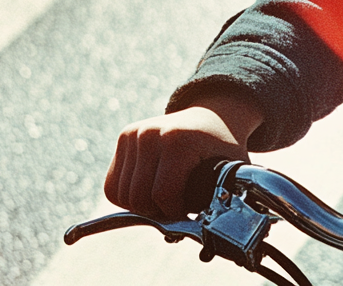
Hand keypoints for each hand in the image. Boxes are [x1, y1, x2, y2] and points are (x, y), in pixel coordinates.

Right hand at [104, 93, 262, 218]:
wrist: (214, 115)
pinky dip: (126, 198)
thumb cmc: (223, 146)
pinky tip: (147, 194)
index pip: (163, 194)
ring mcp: (135, 133)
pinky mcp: (125, 136)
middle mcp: (151, 133)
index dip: (174, 213)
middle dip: (156, 212)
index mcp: (179, 140)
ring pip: (120, 194)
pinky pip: (112, 185)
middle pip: (138, 197)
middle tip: (174, 210)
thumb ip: (221, 196)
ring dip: (140, 207)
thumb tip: (213, 227)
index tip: (187, 215)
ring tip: (162, 202)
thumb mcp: (230, 168)